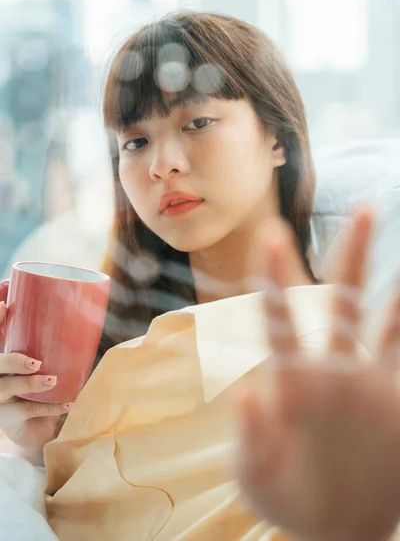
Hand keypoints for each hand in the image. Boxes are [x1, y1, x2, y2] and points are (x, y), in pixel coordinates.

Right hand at [0, 302, 70, 459]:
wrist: (32, 427)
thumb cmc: (35, 386)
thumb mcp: (37, 361)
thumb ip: (41, 339)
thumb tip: (57, 307)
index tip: (4, 307)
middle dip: (10, 360)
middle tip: (35, 361)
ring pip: (4, 389)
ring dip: (29, 384)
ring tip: (52, 380)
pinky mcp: (7, 419)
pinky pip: (26, 412)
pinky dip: (50, 407)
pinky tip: (68, 403)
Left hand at [235, 208, 399, 540]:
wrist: (333, 527)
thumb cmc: (287, 501)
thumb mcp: (257, 479)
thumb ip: (251, 439)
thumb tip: (247, 394)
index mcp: (292, 378)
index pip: (280, 318)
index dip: (274, 278)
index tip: (270, 234)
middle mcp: (332, 367)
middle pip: (341, 298)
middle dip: (352, 254)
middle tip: (364, 208)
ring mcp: (367, 380)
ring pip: (384, 318)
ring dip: (398, 284)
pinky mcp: (394, 399)